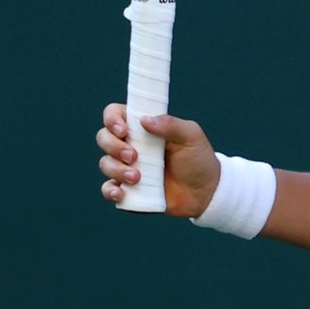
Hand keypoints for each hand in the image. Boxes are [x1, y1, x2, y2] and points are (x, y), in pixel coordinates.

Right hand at [96, 102, 221, 217]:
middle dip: (113, 146)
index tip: (123, 130)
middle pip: (104, 138)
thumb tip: (145, 120)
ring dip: (116, 170)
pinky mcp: (128, 189)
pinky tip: (121, 193)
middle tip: (134, 156)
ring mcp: (127, 168)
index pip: (115, 114)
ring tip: (137, 178)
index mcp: (143, 128)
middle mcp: (131, 145)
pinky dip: (110, 191)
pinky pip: (108, 189)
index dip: (112, 120)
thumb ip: (171, 124)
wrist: (205, 192)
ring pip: (105, 164)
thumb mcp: (191, 136)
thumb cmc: (198, 159)